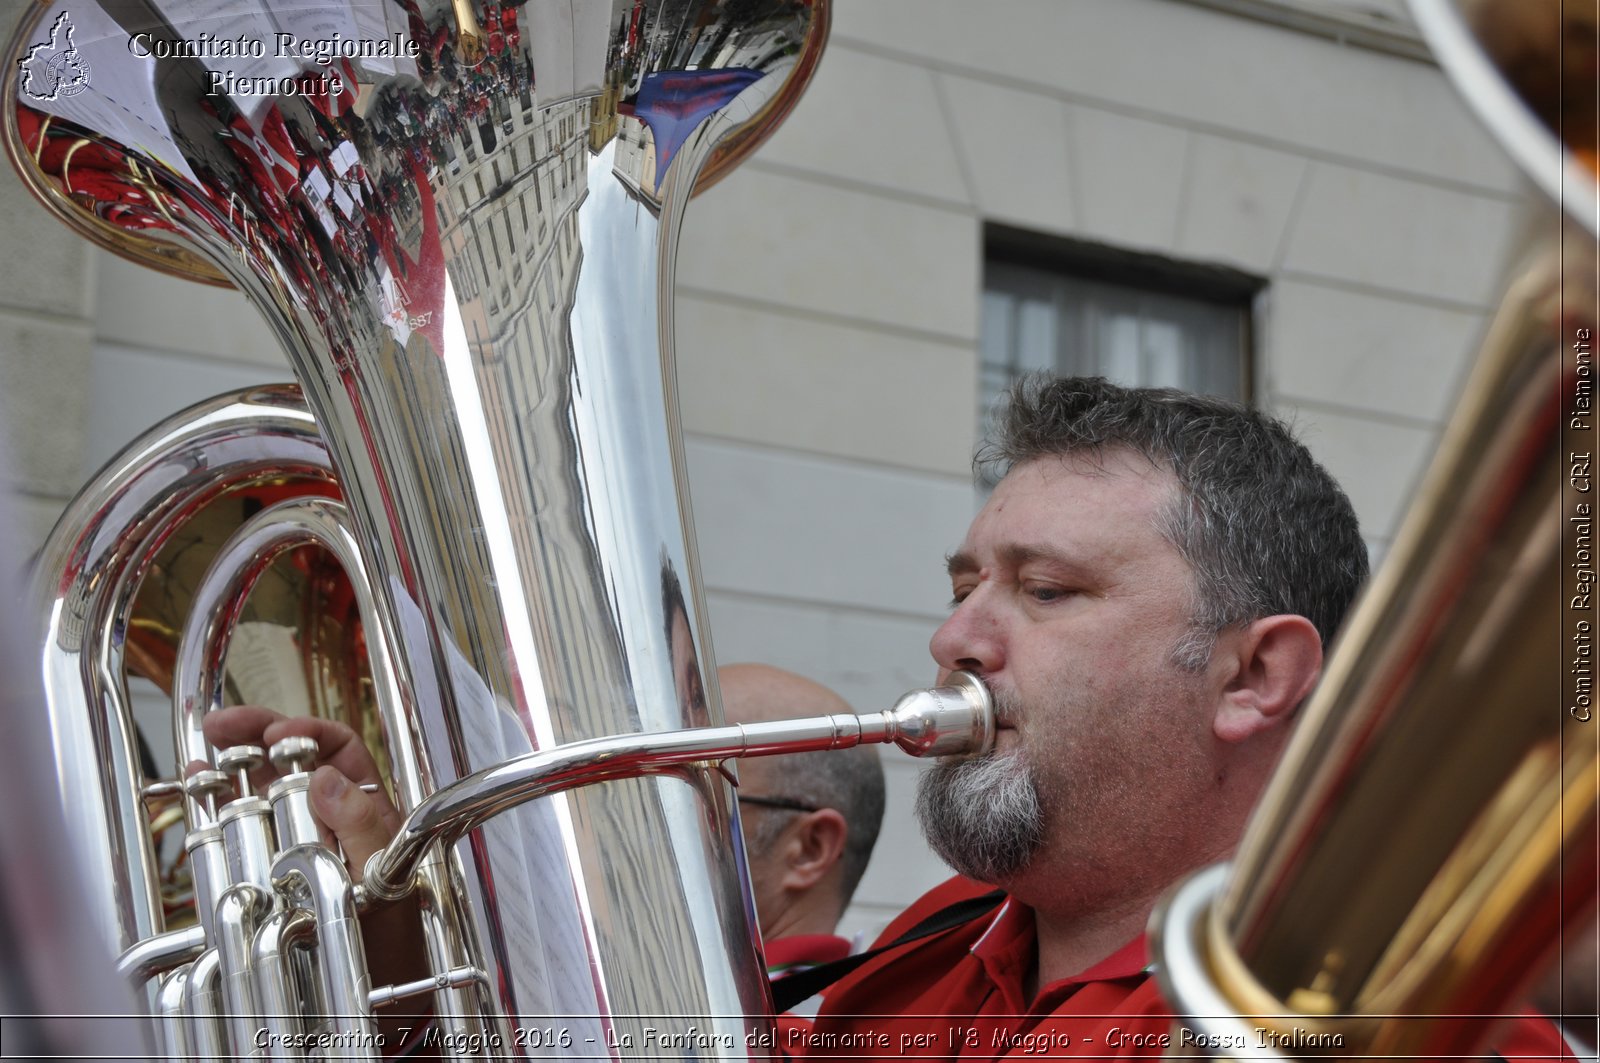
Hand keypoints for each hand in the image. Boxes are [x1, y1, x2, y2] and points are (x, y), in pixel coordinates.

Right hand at [198, 706, 430, 1037]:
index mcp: (366, 810)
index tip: (280, 733)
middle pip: (292, 761)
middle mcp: (328, 820)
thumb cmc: (392, 939)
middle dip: (258, 734)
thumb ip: (366, 827)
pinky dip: (217, 808)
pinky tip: (198, 797)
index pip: (340, 750)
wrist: (372, 995)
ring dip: (232, 765)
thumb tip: (325, 779)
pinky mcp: (265, 870)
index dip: (309, 732)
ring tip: (205, 753)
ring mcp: (294, 843)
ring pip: (261, 790)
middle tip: (223, 725)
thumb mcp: (388, 877)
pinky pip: (241, 829)